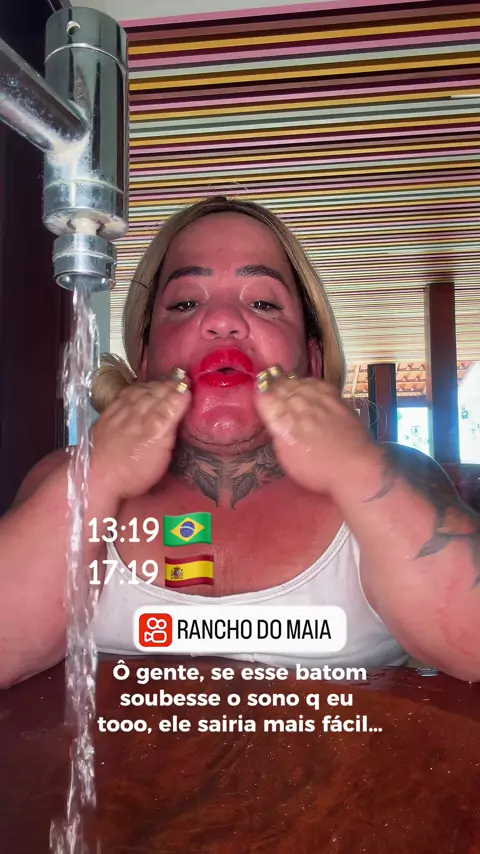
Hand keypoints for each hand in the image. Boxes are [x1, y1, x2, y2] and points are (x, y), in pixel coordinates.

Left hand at [90, 369, 190, 499]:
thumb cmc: (134, 475)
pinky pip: (126, 393)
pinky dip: (138, 388)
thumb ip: (171, 431)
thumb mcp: (161, 459)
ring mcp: (122, 412)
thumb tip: (180, 411)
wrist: (97, 479)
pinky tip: (143, 389)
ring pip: (143, 390)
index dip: (182, 392)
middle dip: (171, 385)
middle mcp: (139, 415)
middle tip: (181, 382)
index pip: (173, 401)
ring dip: (156, 385)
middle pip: (158, 392)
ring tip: (165, 384)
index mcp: (156, 429)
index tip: (190, 387)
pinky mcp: (109, 412)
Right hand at [254, 370, 376, 495]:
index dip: (261, 392)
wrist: (353, 467)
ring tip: (284, 381)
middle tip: (269, 382)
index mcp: (283, 424)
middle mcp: (299, 408)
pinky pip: (317, 383)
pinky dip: (308, 382)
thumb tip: (274, 419)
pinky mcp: (335, 399)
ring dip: (289, 381)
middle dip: (273, 383)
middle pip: (281, 387)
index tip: (259, 391)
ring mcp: (318, 401)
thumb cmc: (317, 470)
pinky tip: (305, 384)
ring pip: (298, 382)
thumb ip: (278, 434)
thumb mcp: (287, 458)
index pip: (266, 399)